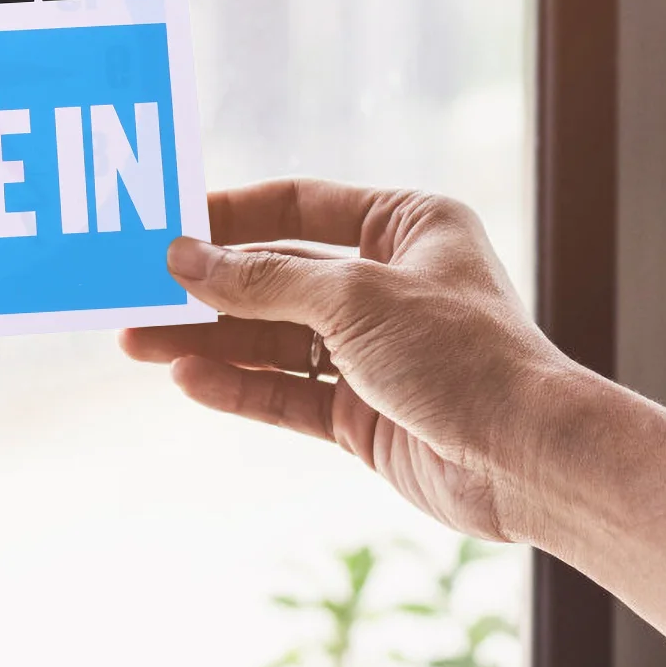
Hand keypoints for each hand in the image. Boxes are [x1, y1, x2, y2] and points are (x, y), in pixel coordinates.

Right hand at [121, 180, 576, 544]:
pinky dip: (237, 386)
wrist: (529, 461)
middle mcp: (385, 282)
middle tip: (136, 293)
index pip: (296, 205)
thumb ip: (261, 279)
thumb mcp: (352, 296)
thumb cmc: (460, 352)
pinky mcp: (361, 413)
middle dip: (205, 289)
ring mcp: (371, 351)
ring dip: (207, 341)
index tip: (167, 227)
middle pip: (273, 277)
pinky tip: (188, 379)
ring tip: (139, 343)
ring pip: (270, 338)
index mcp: (403, 226)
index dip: (230, 215)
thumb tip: (183, 259)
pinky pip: (285, 392)